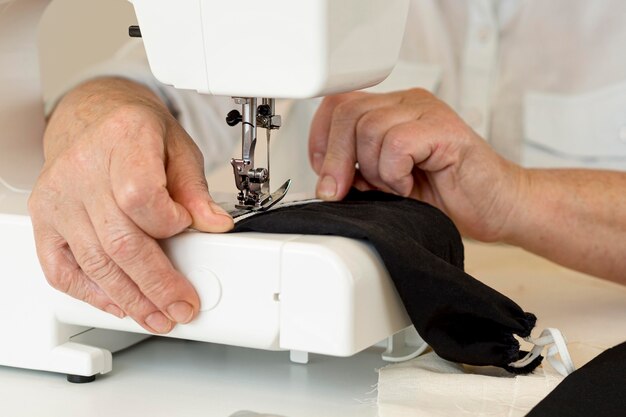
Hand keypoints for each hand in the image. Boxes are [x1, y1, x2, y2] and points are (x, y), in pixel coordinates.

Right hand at [29, 78, 233, 333]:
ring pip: (95, 262)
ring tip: (158, 315)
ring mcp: (58, 197)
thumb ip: (195, 188)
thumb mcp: (178, 147)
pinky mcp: (45, 219)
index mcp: (122, 139)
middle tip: (181, 306)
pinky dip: (92, 293)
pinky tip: (119, 304)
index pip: (140, 196)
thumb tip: (216, 224)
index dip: (168, 223)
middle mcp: (82, 169)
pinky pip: (60, 268)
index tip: (186, 227)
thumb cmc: (137, 131)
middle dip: (157, 284)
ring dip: (131, 298)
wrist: (94, 118)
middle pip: (119, 241)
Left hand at [309, 88, 525, 241]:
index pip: (338, 103)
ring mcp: (428, 112)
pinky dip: (394, 173)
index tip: (323, 173)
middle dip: (334, 158)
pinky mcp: (445, 130)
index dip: (320, 138)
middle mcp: (408, 104)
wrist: (499, 207)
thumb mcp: (387, 185)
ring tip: (394, 187)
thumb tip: (326, 180)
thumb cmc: (449, 197)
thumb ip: (358, 173)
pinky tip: (409, 185)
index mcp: (392, 111)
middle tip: (342, 189)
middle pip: (347, 111)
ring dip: (372, 169)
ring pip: (369, 127)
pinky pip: (396, 144)